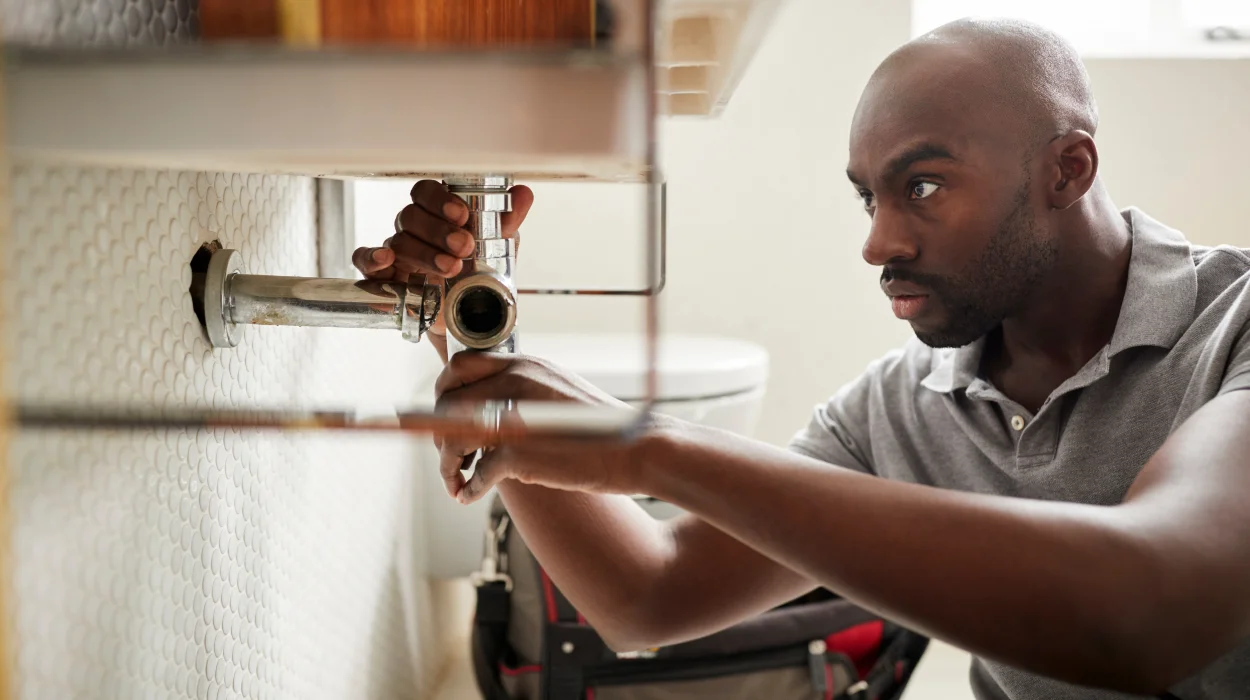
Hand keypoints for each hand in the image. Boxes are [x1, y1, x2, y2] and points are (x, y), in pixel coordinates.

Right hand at [351, 179, 534, 337]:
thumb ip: (506, 221)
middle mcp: (414, 229)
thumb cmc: (477, 274)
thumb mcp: (497, 248)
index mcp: (438, 215)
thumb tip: (523, 194)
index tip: (462, 215)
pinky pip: (365, 261)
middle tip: (463, 247)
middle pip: (411, 215)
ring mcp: (397, 252)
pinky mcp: (385, 277)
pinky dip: (372, 258)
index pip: (426, 192)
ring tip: (451, 268)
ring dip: (425, 253)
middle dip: (438, 231)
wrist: (469, 319)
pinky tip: (387, 260)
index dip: (440, 200)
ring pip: (398, 241)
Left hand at [432, 352, 652, 503]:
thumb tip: (490, 406)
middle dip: (439, 432)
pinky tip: (468, 495)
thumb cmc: (603, 428)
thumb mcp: (559, 391)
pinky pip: (476, 472)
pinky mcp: (518, 452)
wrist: (638, 448)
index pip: (460, 366)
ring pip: (452, 436)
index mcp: (525, 364)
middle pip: (447, 402)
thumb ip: (524, 391)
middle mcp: (515, 382)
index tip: (444, 415)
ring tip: (457, 480)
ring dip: (447, 463)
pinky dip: (467, 487)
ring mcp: (515, 415)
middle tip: (452, 456)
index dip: (444, 392)